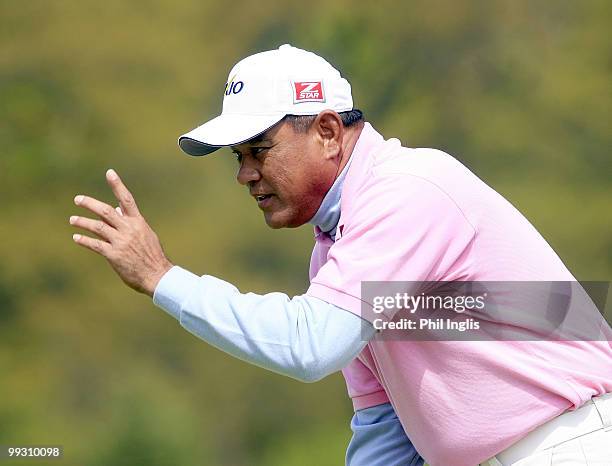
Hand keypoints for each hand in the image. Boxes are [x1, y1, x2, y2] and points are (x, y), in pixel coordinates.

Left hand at [70, 169, 173, 296]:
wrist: (157, 275)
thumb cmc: (152, 256)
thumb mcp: (145, 235)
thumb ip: (130, 222)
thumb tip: (117, 210)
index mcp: (138, 222)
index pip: (127, 199)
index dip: (117, 185)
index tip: (109, 173)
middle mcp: (128, 229)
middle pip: (106, 211)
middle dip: (90, 203)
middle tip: (78, 199)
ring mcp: (121, 242)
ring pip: (97, 227)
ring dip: (83, 222)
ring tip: (72, 220)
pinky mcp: (114, 255)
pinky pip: (95, 245)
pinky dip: (84, 240)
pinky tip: (76, 238)